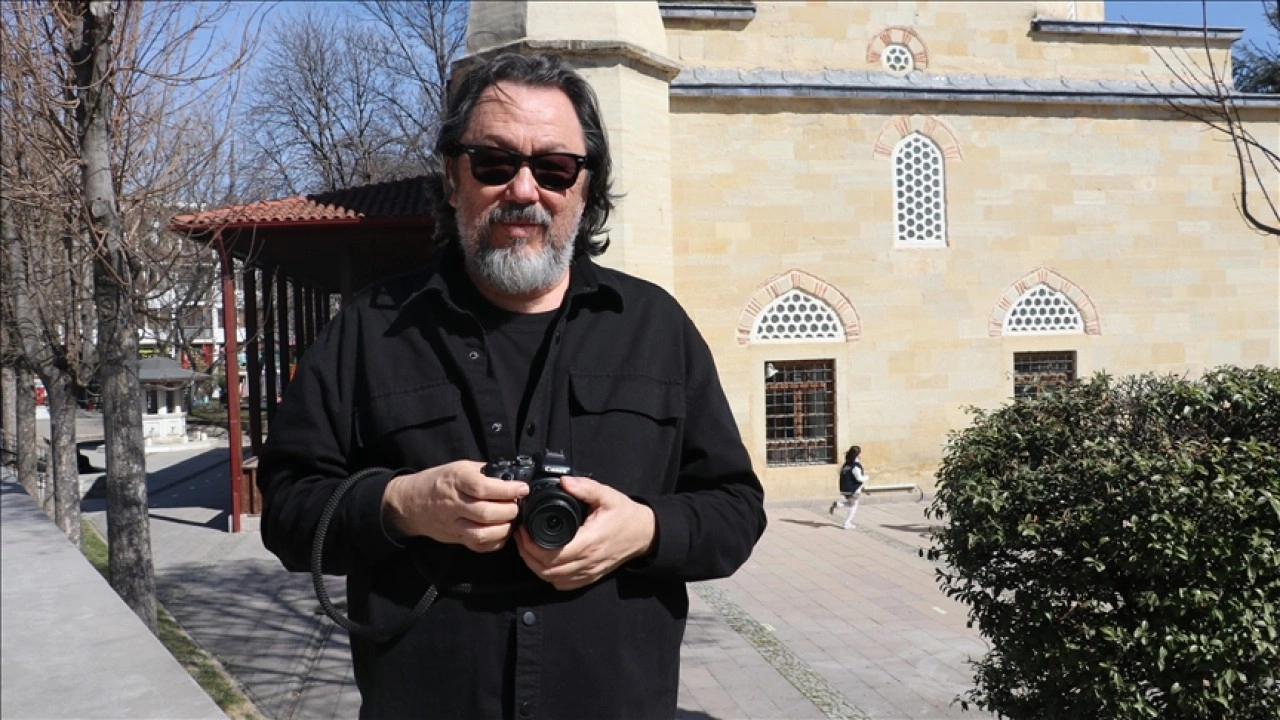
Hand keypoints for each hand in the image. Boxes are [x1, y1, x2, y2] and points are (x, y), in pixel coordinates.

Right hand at [382, 460, 528, 552]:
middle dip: (509, 511)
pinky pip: (478, 546)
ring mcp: (453, 524)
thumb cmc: (438, 482)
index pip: (483, 488)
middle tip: (518, 506)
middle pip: (486, 513)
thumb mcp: (460, 467)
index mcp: (456, 481)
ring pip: (482, 533)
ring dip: (504, 529)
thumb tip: (511, 476)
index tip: (522, 489)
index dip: (506, 490)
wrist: (411, 502)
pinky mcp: (455, 538)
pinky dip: (495, 542)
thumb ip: (484, 472)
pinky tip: (502, 533)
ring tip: (512, 521)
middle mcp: (453, 504)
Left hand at [515, 475, 655, 590]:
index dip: (532, 545)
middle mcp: (589, 560)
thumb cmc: (626, 515)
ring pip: (553, 578)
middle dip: (528, 554)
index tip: (524, 531)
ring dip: (535, 566)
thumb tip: (564, 481)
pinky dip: (549, 576)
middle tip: (520, 537)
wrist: (644, 533)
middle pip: (548, 568)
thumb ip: (585, 487)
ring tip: (527, 548)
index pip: (554, 553)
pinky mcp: (591, 577)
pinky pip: (564, 584)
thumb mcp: (607, 495)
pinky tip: (543, 563)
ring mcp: (589, 571)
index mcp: (591, 540)